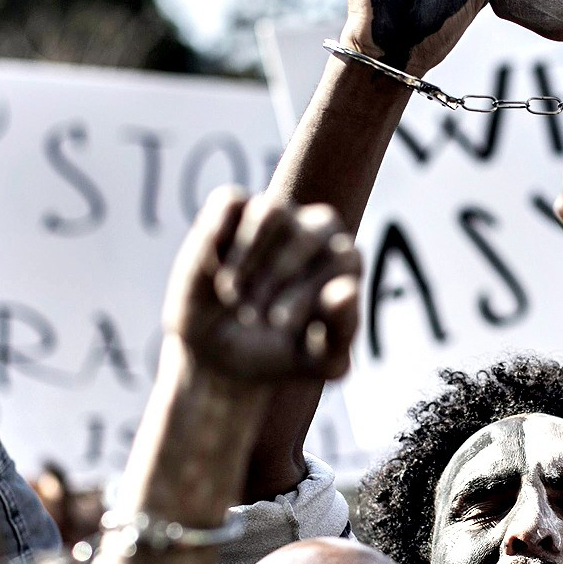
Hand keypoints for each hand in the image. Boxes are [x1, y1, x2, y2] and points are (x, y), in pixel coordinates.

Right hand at [163, 189, 360, 382]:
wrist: (218, 359)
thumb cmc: (277, 356)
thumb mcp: (317, 362)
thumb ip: (341, 331)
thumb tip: (348, 290)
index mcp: (341, 264)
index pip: (343, 257)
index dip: (310, 290)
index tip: (280, 325)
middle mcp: (313, 233)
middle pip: (313, 229)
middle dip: (282, 273)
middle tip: (254, 315)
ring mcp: (273, 220)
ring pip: (272, 209)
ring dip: (250, 256)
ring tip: (233, 296)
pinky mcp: (230, 214)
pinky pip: (231, 201)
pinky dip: (220, 234)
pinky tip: (214, 268)